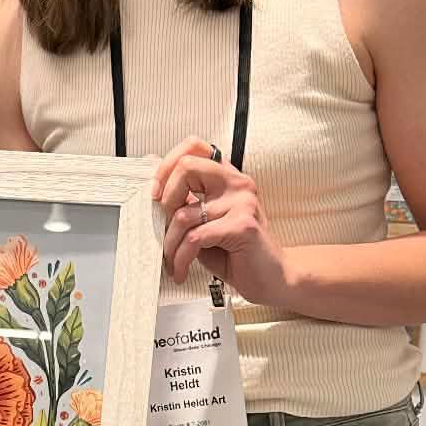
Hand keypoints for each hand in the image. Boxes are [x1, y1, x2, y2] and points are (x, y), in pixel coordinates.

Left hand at [153, 137, 290, 304]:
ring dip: (170, 243)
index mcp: (228, 178)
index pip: (194, 147)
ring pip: (183, 214)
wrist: (271, 278)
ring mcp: (242, 202)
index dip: (167, 165)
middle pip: (186, 168)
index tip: (156, 192)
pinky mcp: (242, 226)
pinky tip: (181, 269)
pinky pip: (195, 238)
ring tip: (172, 259)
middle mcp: (237, 184)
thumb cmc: (237, 253)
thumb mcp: (206, 224)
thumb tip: (154, 191)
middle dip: (164, 200)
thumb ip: (187, 205)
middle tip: (163, 226)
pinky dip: (181, 258)